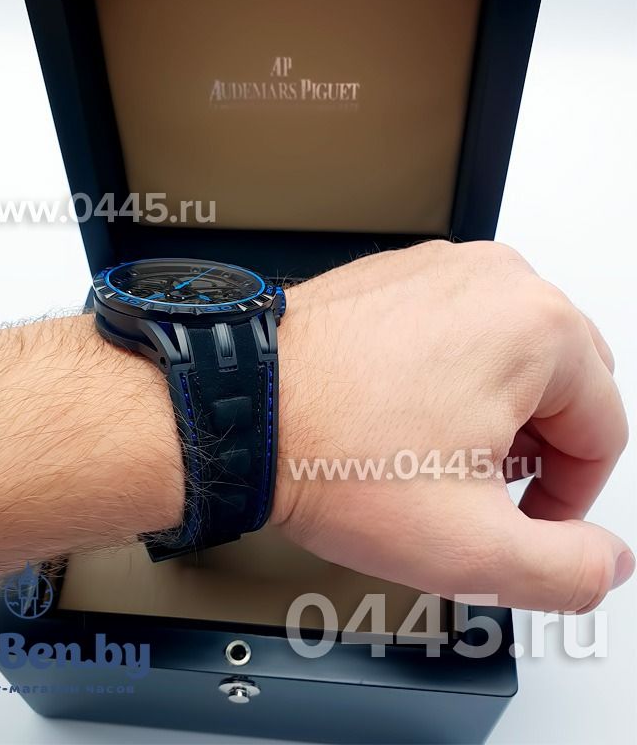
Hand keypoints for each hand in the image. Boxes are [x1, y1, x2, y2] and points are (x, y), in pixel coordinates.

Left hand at [272, 240, 631, 611]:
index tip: (530, 520)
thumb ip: (565, 570)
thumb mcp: (471, 549)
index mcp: (537, 326)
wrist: (241, 412)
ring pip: (508, 358)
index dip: (571, 495)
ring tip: (435, 455)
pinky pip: (454, 333)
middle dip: (534, 450)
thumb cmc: (333, 456)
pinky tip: (404, 416)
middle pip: (561, 386)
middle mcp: (492, 279)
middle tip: (481, 491)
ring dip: (491, 413)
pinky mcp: (395, 278)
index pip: (604, 429)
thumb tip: (600, 561)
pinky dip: (447, 378)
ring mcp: (438, 271)